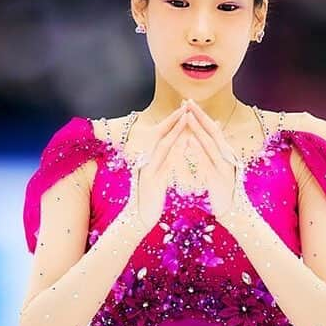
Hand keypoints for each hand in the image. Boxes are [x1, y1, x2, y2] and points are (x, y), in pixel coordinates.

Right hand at [127, 104, 188, 228]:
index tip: (185, 109)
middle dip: (174, 119)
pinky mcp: (149, 180)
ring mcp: (147, 169)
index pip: (162, 135)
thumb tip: (179, 147)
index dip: (173, 121)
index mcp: (149, 159)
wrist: (139, 219)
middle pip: (161, 134)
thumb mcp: (159, 177)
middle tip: (186, 106)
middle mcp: (146, 160)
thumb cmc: (151, 199)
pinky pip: (164, 163)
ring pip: (162, 145)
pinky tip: (183, 143)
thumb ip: (166, 162)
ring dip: (175, 130)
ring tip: (186, 118)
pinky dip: (174, 152)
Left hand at [181, 99, 243, 218]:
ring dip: (198, 128)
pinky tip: (190, 140)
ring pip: (209, 143)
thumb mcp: (221, 163)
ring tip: (187, 117)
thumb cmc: (224, 187)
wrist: (234, 211)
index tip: (189, 102)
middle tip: (187, 101)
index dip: (200, 114)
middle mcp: (226, 155)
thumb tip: (215, 123)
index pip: (212, 128)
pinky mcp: (219, 177)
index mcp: (225, 151)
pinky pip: (207, 160)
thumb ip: (217, 145)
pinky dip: (199, 149)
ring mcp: (224, 165)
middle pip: (212, 131)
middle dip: (199, 115)